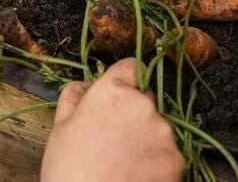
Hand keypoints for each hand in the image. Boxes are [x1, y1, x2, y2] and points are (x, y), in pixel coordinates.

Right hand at [41, 58, 183, 181]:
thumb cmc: (69, 169)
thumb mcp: (60, 126)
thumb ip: (75, 95)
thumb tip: (87, 84)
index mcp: (113, 91)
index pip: (132, 66)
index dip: (125, 80)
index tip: (118, 97)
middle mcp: (143, 105)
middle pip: (145, 100)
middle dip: (133, 114)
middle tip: (114, 139)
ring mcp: (163, 134)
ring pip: (158, 128)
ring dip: (146, 138)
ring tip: (124, 163)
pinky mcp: (177, 161)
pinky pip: (168, 154)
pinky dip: (157, 163)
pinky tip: (136, 176)